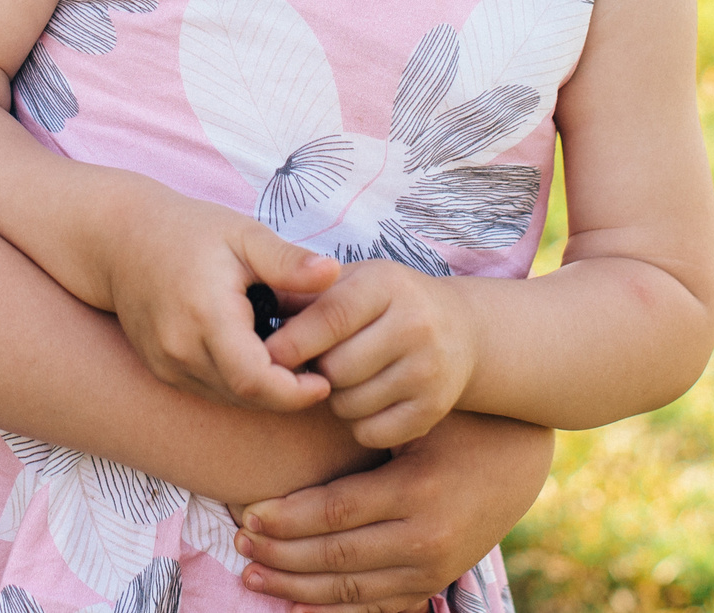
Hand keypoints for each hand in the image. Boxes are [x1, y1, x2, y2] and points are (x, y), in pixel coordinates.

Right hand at [97, 184, 339, 411]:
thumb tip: (333, 273)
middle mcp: (179, 348)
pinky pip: (209, 390)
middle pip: (245, 396)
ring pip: (227, 398)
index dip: (295, 391)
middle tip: (318, 371)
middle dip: (286, 393)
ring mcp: (166, 363)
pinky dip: (238, 385)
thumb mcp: (244, 234)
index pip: (255, 380)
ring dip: (263, 391)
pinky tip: (257, 359)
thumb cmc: (188, 230)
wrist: (119, 238)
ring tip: (292, 363)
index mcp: (205, 315)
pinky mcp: (161, 369)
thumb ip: (287, 260)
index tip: (325, 380)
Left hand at [231, 411, 554, 611]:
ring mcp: (433, 568)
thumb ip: (359, 419)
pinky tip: (295, 607)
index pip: (335, 513)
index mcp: (416, 490)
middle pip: (336, 557)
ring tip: (252, 572)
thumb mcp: (411, 415)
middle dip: (281, 553)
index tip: (247, 513)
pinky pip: (377, 607)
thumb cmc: (453, 422)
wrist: (517, 458)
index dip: (286, 518)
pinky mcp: (434, 582)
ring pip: (350, 590)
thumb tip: (288, 403)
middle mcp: (425, 538)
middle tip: (238, 541)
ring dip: (296, 587)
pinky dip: (333, 612)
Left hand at [265, 260, 474, 447]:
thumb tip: (254, 314)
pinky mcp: (434, 408)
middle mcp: (414, 325)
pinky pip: (371, 432)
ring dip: (334, 399)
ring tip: (344, 379)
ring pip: (349, 404)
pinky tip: (364, 400)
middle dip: (314, 372)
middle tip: (316, 365)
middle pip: (335, 368)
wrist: (460, 329)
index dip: (293, 341)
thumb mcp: (353, 281)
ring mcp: (428, 369)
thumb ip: (306, 295)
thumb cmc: (387, 303)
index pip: (330, 316)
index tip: (267, 355)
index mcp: (386, 285)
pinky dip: (358, 423)